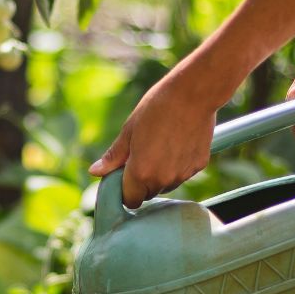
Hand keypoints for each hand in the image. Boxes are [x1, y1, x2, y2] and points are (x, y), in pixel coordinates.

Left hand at [89, 74, 218, 207]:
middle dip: (142, 181)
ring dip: (160, 174)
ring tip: (160, 145)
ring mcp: (183, 174)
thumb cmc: (156, 109)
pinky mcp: (199, 166)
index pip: (130, 200)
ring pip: (166, 184)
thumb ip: (113, 157)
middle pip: (148, 193)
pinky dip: (177, 165)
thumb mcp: (128, 132)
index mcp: (141, 173)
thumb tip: (95, 171)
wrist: (193, 94)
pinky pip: (182, 173)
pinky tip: (177, 142)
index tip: (123, 176)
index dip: (125, 190)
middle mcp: (163, 179)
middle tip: (141, 155)